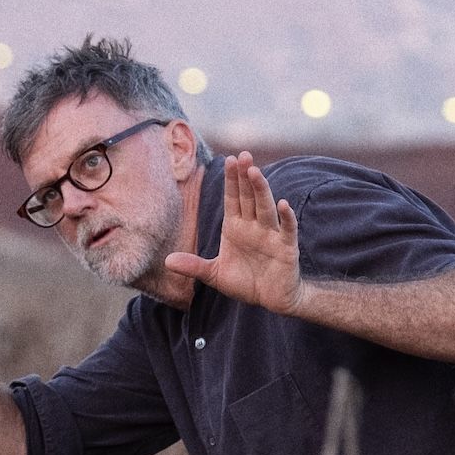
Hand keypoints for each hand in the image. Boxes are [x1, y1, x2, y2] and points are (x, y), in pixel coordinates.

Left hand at [163, 152, 302, 312]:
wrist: (271, 300)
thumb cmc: (246, 282)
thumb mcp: (215, 275)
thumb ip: (194, 266)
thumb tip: (167, 261)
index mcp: (236, 227)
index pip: (233, 199)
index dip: (231, 180)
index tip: (228, 159)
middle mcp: (254, 226)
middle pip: (249, 197)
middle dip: (245, 177)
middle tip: (243, 155)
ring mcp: (271, 235)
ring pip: (266, 207)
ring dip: (261, 190)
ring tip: (255, 172)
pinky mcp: (286, 248)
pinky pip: (287, 230)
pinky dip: (286, 218)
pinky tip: (283, 204)